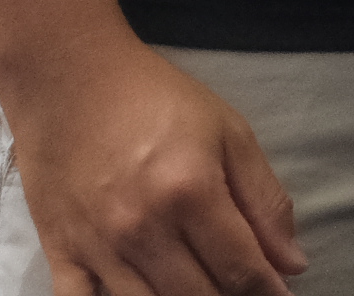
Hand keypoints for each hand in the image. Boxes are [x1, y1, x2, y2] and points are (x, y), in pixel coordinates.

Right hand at [0, 31, 305, 293]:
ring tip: (205, 292)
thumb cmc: (155, 99)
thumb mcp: (229, 133)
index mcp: (191, 192)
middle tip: (244, 292)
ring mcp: (97, 247)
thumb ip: (265, 200)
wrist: (69, 79)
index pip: (240, 268)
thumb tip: (293, 263)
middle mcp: (143, 228)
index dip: (267, 291)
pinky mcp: (60, 254)